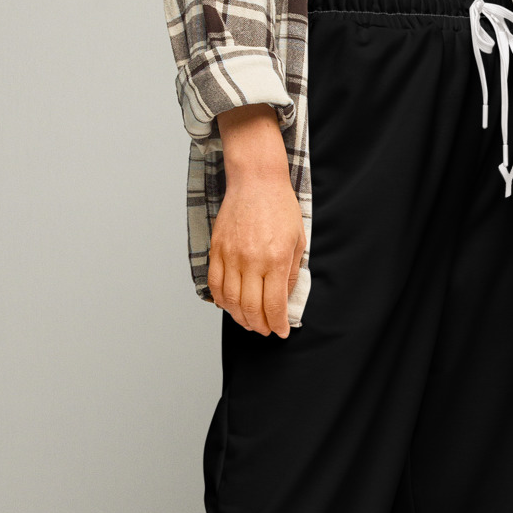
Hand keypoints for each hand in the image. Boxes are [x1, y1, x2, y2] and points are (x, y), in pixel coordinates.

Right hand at [209, 107, 303, 336]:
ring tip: (249, 321)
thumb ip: (290, 272)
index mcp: (275, 259)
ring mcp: (230, 255)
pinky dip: (221, 300)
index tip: (280, 332)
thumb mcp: (298, 241)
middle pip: (250, 308)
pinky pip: (214, 283)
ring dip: (239, 317)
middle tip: (265, 330)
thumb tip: (283, 298)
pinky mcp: (216, 249)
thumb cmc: (280, 207)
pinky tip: (230, 305)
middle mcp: (251, 261)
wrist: (256, 181)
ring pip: (230, 300)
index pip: (273, 305)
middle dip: (259, 326)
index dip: (277, 324)